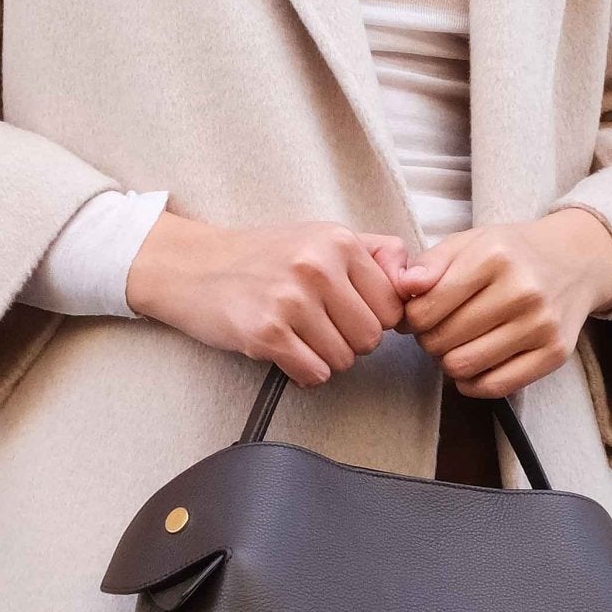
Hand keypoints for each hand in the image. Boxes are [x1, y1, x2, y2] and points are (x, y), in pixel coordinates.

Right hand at [125, 211, 413, 386]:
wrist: (192, 266)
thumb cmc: (262, 255)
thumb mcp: (322, 237)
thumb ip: (378, 253)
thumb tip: (418, 280)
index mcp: (338, 241)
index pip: (392, 306)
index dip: (374, 317)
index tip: (349, 312)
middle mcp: (316, 266)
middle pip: (371, 338)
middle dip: (350, 340)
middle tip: (319, 324)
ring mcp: (291, 301)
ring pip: (344, 360)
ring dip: (325, 357)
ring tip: (299, 333)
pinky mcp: (266, 334)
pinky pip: (314, 374)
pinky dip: (304, 371)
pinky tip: (285, 349)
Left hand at [395, 210, 611, 398]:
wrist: (575, 261)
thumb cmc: (512, 253)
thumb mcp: (469, 242)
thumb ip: (429, 263)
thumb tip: (403, 286)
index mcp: (494, 257)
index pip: (427, 308)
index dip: (410, 318)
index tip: (416, 315)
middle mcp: (522, 290)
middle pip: (442, 340)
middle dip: (428, 339)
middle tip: (438, 329)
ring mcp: (541, 324)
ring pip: (463, 366)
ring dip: (448, 361)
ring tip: (456, 344)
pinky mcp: (555, 353)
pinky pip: (496, 387)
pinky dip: (473, 383)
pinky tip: (473, 365)